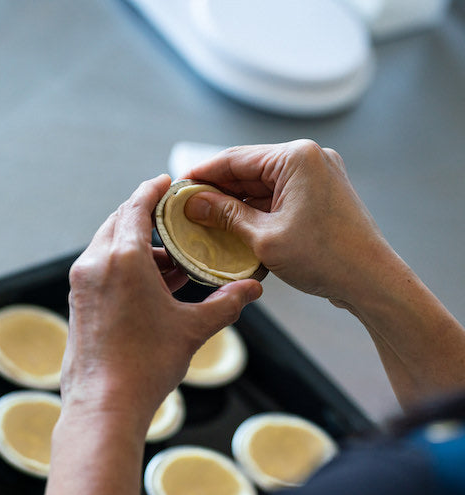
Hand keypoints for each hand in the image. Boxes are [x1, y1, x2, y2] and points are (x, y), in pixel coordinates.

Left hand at [62, 174, 261, 428]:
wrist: (104, 404)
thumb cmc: (146, 365)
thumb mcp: (193, 329)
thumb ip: (226, 303)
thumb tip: (253, 289)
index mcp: (122, 259)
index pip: (136, 206)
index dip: (152, 190)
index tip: (165, 181)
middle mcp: (95, 263)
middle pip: (120, 221)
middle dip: (147, 217)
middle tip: (174, 223)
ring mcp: (81, 282)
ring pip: (109, 244)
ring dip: (138, 245)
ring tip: (171, 263)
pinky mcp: (77, 300)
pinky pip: (101, 266)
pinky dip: (124, 264)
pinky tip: (150, 284)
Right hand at [183, 141, 464, 406]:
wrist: (371, 281)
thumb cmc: (324, 257)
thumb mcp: (264, 237)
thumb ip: (225, 215)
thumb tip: (193, 203)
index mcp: (297, 158)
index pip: (235, 159)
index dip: (203, 173)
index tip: (178, 187)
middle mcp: (309, 159)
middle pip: (249, 170)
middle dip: (218, 190)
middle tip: (188, 207)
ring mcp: (318, 176)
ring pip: (263, 185)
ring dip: (236, 202)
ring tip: (206, 220)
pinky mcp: (320, 195)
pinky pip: (279, 197)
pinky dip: (256, 210)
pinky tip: (235, 226)